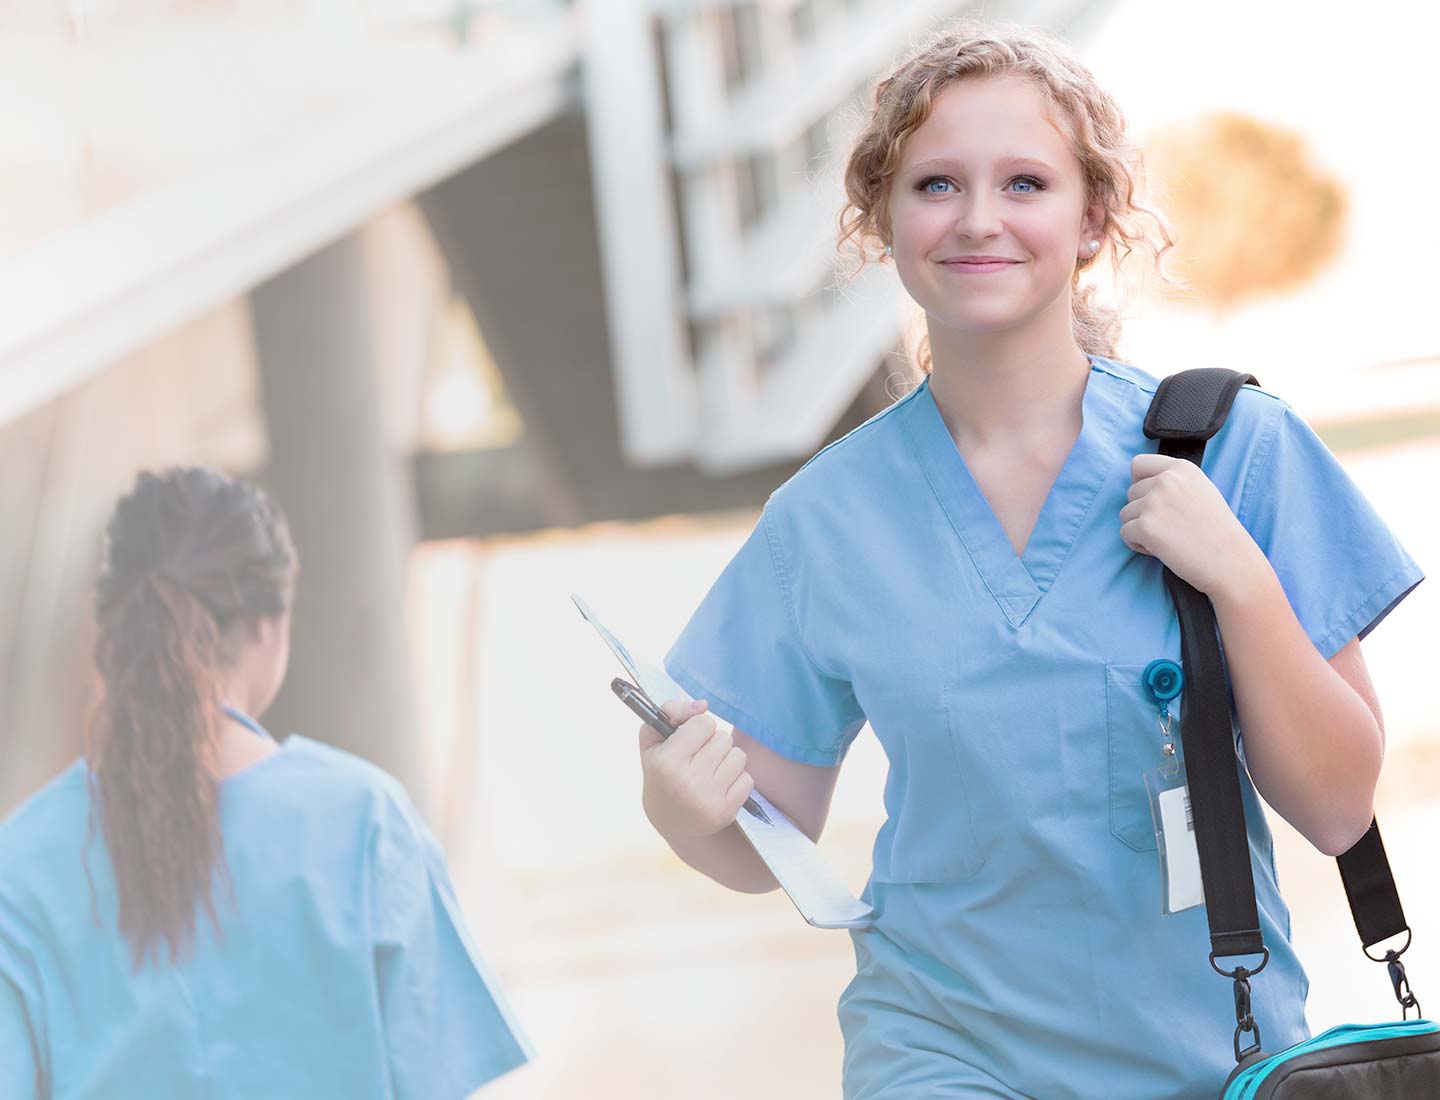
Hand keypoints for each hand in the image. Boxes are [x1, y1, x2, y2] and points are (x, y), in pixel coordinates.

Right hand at [639, 698, 756, 839]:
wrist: (669, 821)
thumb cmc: (661, 773)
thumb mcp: (653, 741)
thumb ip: (670, 711)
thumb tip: (703, 705)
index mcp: (667, 762)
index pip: (704, 723)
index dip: (698, 728)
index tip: (689, 741)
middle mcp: (688, 781)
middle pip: (724, 738)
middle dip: (713, 743)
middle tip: (699, 758)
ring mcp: (708, 799)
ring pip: (738, 756)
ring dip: (727, 759)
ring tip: (711, 771)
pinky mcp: (726, 812)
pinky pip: (748, 778)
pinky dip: (736, 779)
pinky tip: (720, 786)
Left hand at [1119, 453, 1267, 596]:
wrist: (1230, 560)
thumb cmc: (1216, 530)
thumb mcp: (1200, 490)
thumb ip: (1173, 482)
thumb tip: (1140, 484)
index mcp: (1181, 468)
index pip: (1139, 464)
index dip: (1139, 483)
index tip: (1151, 500)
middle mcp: (1166, 480)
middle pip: (1131, 493)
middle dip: (1143, 512)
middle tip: (1170, 527)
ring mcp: (1154, 502)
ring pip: (1126, 514)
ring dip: (1141, 529)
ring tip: (1169, 538)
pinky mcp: (1145, 525)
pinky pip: (1125, 533)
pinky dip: (1138, 545)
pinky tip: (1162, 549)